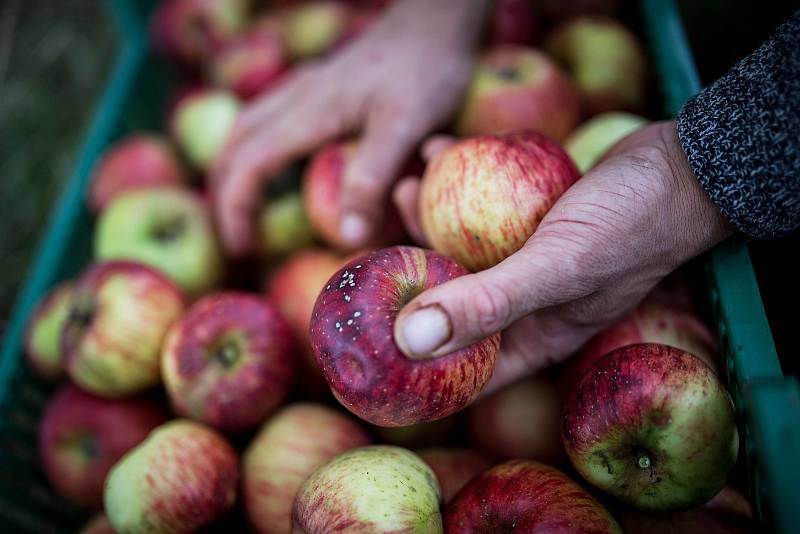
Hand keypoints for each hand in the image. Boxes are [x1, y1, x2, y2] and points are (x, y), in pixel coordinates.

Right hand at [213, 0, 489, 254]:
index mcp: (306, 113)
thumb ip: (373, 179)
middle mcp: (296, 98)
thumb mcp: (405, 126)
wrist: (437, 21)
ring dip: (236, 169)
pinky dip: (257, 149)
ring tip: (245, 206)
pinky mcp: (322, 86)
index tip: (240, 247)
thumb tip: (347, 236)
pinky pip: (269, 120)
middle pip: (234, 145)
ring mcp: (306, 89)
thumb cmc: (426, 69)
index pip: (247, 164)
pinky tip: (278, 164)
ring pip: (247, 129)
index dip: (235, 209)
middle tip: (237, 237)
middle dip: (225, 193)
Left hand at [392, 121, 732, 392]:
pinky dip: (459, 182)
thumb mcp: (557, 267)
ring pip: (463, 250)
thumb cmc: (631, 225)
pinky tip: (436, 151)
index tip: (366, 345)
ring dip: (428, 217)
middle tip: (374, 248)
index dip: (412, 365)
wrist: (686, 164)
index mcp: (535, 338)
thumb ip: (487, 304)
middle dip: (411, 278)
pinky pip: (484, 209)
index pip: (462, 370)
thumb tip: (409, 342)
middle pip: (452, 304)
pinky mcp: (534, 221)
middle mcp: (528, 306)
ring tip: (404, 182)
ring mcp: (530, 261)